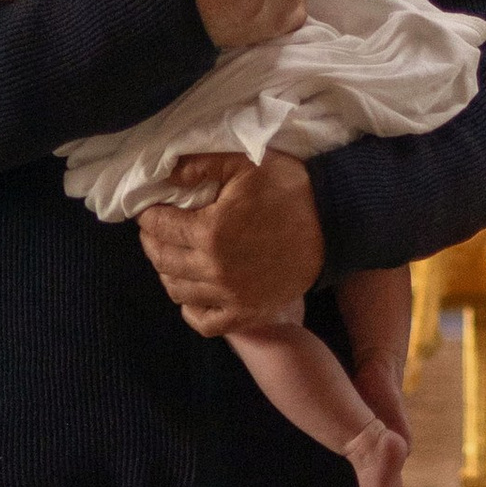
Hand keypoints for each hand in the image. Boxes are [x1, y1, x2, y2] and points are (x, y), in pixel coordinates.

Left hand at [139, 153, 324, 334]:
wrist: (336, 222)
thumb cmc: (292, 189)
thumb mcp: (247, 162)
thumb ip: (203, 164)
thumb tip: (167, 173)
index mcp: (209, 231)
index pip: (160, 226)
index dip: (149, 215)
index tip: (149, 208)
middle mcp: (214, 269)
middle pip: (163, 260)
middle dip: (152, 242)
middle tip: (153, 229)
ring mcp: (231, 296)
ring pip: (178, 291)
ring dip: (166, 272)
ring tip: (169, 257)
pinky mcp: (248, 313)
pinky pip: (205, 323)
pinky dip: (191, 310)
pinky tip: (191, 294)